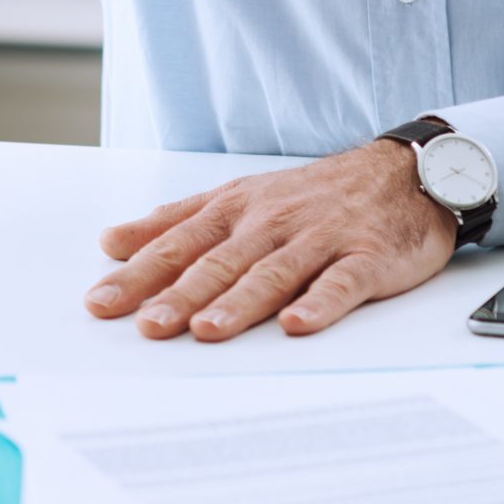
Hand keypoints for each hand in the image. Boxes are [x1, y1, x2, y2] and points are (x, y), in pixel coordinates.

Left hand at [84, 140, 455, 340]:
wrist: (401, 174)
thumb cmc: (312, 196)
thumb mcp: (237, 199)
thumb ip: (175, 222)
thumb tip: (112, 242)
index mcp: (238, 209)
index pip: (180, 243)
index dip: (140, 274)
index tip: (101, 302)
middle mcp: (273, 221)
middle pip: (221, 262)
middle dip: (180, 293)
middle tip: (147, 325)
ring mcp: (321, 238)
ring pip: (274, 272)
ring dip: (240, 302)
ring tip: (208, 329)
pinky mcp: (367, 256)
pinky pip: (342, 282)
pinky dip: (320, 302)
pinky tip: (298, 323)